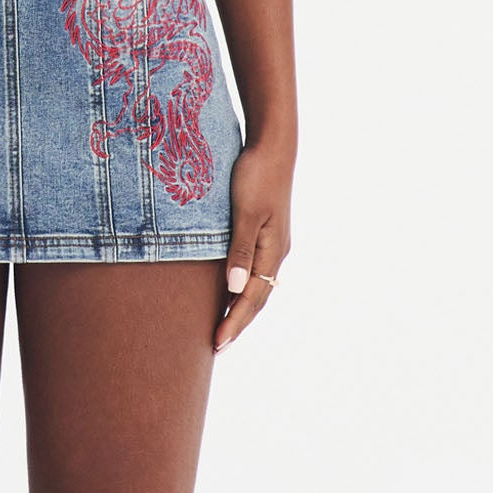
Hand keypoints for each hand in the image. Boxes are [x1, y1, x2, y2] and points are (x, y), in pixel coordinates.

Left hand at [214, 138, 291, 354]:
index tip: (217, 343)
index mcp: (273, 251)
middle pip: (257, 298)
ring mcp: (273, 242)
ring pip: (257, 285)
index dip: (234, 322)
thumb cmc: (256, 175)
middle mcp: (276, 252)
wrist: (273, 145)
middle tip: (216, 347)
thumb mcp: (246, 212)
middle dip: (237, 323)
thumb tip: (236, 289)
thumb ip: (240, 250)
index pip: (252, 298)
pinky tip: (230, 290)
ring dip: (240, 308)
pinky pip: (255, 270)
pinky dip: (242, 287)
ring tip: (222, 327)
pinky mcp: (265, 231)